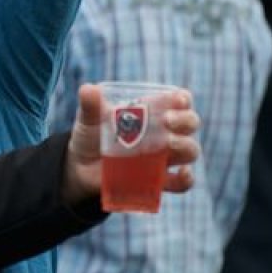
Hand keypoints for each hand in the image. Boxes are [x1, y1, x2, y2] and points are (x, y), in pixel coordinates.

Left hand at [64, 84, 200, 204]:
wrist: (81, 168)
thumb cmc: (92, 136)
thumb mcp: (88, 119)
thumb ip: (90, 105)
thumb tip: (88, 90)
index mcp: (153, 112)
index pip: (179, 101)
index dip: (183, 99)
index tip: (177, 100)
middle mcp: (165, 133)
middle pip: (190, 123)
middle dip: (185, 120)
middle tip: (167, 121)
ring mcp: (164, 157)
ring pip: (189, 150)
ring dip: (185, 146)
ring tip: (167, 144)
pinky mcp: (159, 180)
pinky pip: (182, 182)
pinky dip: (187, 178)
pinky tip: (181, 173)